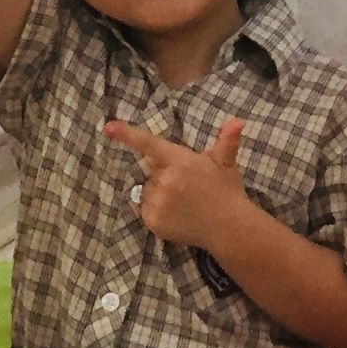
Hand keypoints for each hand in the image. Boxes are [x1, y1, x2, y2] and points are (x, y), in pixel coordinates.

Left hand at [102, 117, 261, 249]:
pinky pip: (145, 209)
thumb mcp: (226, 162)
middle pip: (152, 172)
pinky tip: (176, 214)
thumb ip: (227, 139)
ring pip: (147, 191)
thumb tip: (238, 120)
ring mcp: (158, 202)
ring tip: (183, 201)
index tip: (108, 127)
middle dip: (164, 174)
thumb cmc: (227, 191)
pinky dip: (155, 210)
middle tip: (187, 184)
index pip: (149, 144)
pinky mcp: (154, 222)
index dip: (127, 135)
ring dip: (159, 193)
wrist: (229, 227)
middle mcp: (165, 181)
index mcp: (179, 161)